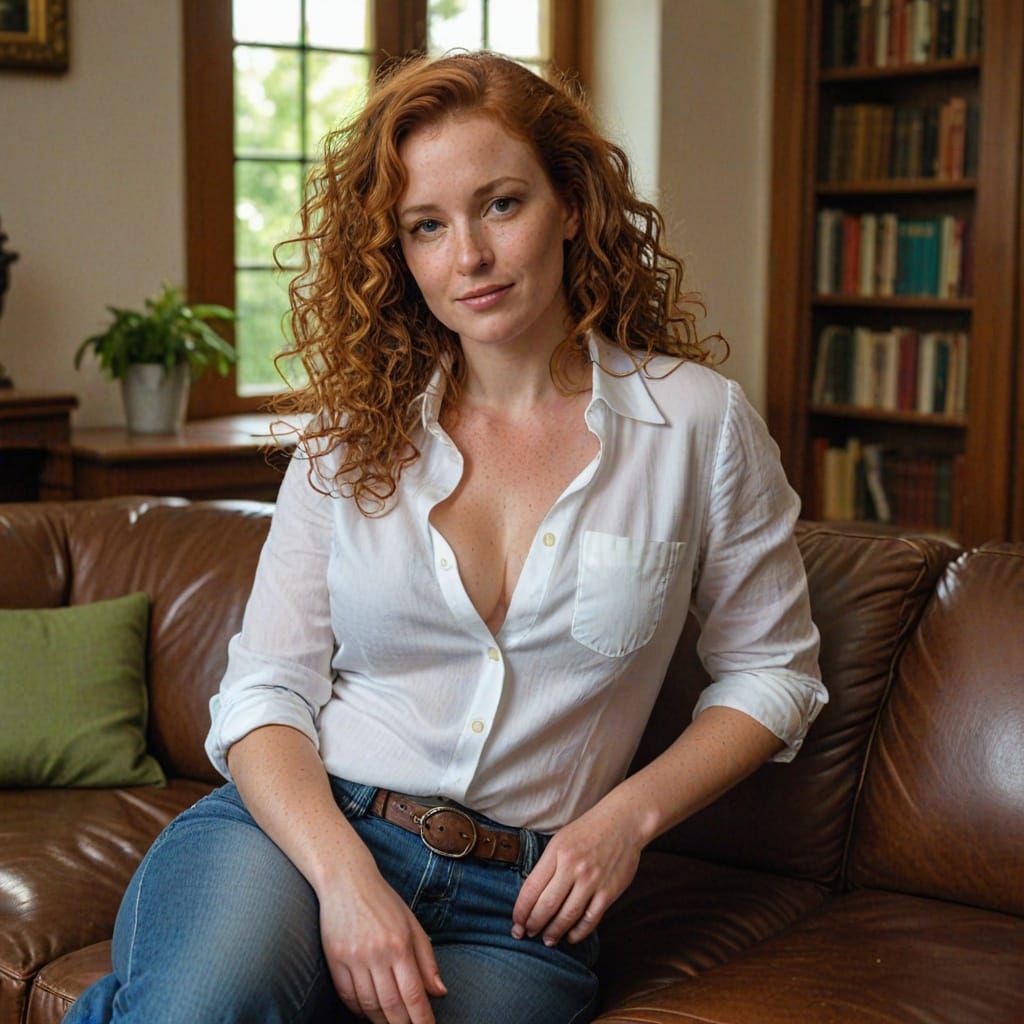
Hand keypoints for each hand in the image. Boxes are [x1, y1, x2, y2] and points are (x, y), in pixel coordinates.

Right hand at [317, 859, 446, 1023]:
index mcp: (400, 944)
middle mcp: (377, 953)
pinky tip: (368, 1013)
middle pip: (392, 1005)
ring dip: (381, 1022)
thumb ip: (427, 959)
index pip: (413, 994)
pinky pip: (347, 996)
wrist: (346, 880)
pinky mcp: (334, 959)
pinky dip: (358, 1010)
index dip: (422, 1019)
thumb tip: (440, 993)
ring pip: (369, 1005)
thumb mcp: (412, 923)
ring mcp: (353, 958)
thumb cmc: (384, 901)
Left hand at [511, 800, 643, 946]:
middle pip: (546, 906)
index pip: (531, 888)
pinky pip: (590, 919)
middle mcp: (573, 867)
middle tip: (528, 934)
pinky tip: (570, 936)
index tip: (516, 924)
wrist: (624, 822)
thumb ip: (548, 865)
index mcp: (557, 852)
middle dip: (533, 924)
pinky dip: (578, 932)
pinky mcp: (609, 892)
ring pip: (567, 916)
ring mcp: (592, 881)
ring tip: (547, 939)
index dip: (521, 911)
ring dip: (554, 932)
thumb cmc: (588, 830)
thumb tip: (532, 897)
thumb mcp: (561, 840)